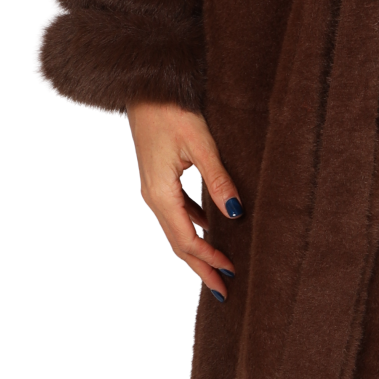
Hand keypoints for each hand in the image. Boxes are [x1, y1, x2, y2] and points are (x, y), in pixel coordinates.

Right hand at [126, 102, 240, 301]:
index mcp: (159, 194)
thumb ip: (218, 178)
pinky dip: (194, 227)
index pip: (185, 240)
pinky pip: (177, 212)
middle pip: (178, 243)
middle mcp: (153, 197)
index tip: (232, 273)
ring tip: (219, 267)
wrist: (144, 85)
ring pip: (177, 230)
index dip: (208, 259)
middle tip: (224, 292)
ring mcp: (154, 189)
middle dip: (201, 267)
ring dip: (198, 250)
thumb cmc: (171, 109)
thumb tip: (235, 212)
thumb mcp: (200, 143)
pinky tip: (211, 227)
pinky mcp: (159, 179)